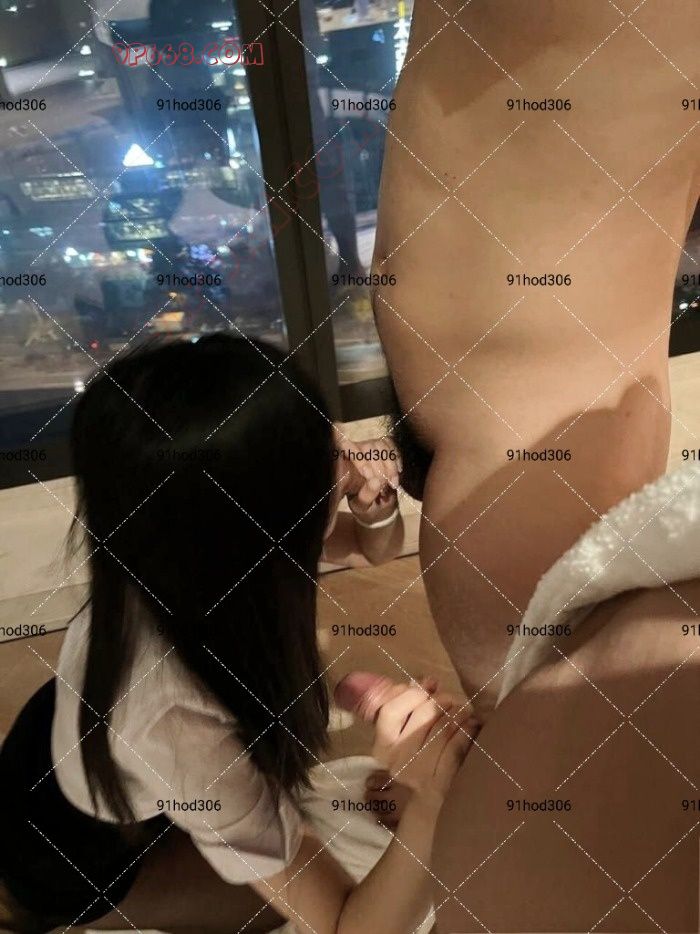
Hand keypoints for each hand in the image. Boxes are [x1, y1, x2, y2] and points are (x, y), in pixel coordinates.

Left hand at [346, 437, 400, 525]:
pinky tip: (398, 472)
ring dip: (389, 466)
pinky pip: (390, 444)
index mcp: (344, 464)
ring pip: (380, 446)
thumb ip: (367, 495)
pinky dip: (396, 458)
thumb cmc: (365, 505)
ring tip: (392, 483)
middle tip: (384, 487)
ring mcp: (369, 446)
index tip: (367, 474)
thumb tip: (376, 482)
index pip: (345, 446)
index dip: (357, 458)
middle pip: (366, 448)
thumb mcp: (363, 506)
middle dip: (378, 469)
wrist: (380, 505)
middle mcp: (354, 450)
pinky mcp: (383, 446)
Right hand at [371, 684, 477, 800]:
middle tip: (452, 699)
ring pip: (442, 727)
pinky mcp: (440, 782)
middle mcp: (396, 761)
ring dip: (459, 711)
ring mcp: (418, 773)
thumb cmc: (418, 755)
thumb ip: (409, 702)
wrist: (429, 801)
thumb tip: (429, 681)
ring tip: (465, 709)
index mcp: (382, 746)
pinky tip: (471, 724)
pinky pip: (455, 746)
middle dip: (442, 699)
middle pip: (422, 713)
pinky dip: (466, 730)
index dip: (412, 693)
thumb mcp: (404, 731)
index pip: (391, 710)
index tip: (428, 688)